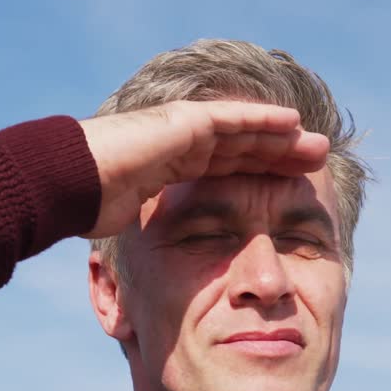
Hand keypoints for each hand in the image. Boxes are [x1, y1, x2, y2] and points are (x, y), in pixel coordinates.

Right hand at [79, 100, 329, 237]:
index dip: (262, 174)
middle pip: (246, 148)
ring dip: (284, 136)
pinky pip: (233, 119)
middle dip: (282, 153)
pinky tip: (294, 124)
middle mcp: (183, 146)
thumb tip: (167, 270)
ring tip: (318, 144)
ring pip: (246, 131)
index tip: (294, 186)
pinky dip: (263, 120)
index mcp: (174, 170)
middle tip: (319, 160)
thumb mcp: (139, 227)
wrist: (70, 184)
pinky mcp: (184, 121)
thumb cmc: (91, 207)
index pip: (230, 171)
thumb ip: (160, 234)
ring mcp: (183, 130)